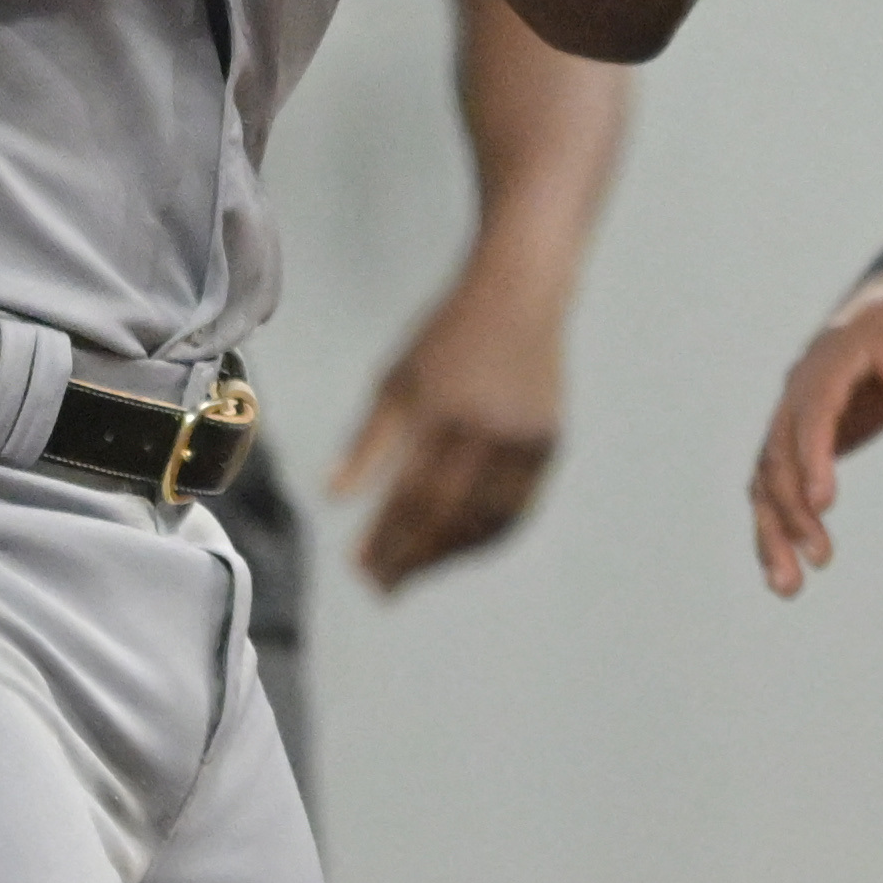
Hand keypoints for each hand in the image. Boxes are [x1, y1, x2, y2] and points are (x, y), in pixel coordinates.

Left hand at [331, 291, 563, 593]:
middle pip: (449, 516)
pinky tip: (458, 549)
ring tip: (413, 574)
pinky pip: (517, 508)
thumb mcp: (397, 378)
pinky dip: (486, 536)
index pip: (412, 495)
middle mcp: (489, 431)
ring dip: (448, 555)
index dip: (386, 538)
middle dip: (412, 558)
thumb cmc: (448, 336)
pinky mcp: (549, 446)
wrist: (521, 295)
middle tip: (381, 588)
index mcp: (444, 411)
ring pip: (487, 521)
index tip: (358, 569)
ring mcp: (525, 441)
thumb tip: (334, 497)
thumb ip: (368, 441)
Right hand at [750, 270, 882, 597]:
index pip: (814, 409)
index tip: (824, 503)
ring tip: (789, 587)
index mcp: (833, 356)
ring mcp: (794, 411)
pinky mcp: (799, 436)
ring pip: (766, 475)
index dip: (814, 455)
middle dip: (791, 508)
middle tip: (820, 559)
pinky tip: (785, 569)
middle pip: (778, 450)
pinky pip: (775, 483)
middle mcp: (800, 384)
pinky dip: (775, 523)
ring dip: (773, 528)